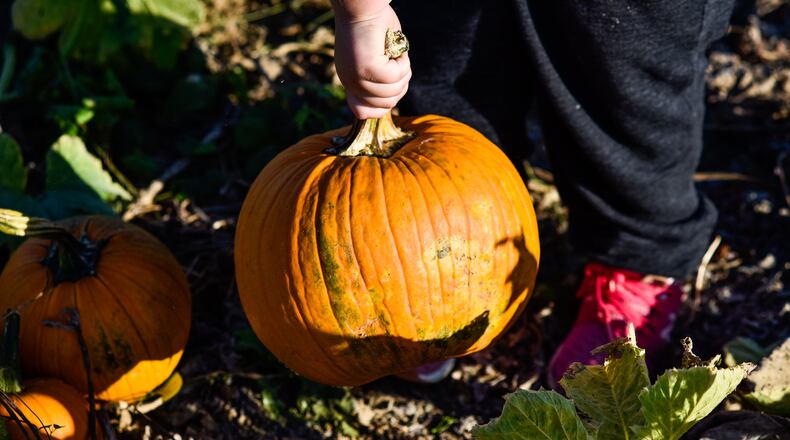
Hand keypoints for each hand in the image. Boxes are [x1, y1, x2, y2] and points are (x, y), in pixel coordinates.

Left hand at [333, 2, 410, 118]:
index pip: (363, 112)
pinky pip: (396, 77)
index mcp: (349, 80)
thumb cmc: (374, 24)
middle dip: (399, 87)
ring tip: (398, 55)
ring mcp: (356, 77)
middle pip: (385, 106)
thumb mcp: (377, 58)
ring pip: (392, 93)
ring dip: (403, 73)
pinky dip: (403, 64)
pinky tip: (396, 49)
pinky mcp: (367, 68)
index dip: (384, 103)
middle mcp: (349, 82)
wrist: (362, 4)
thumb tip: (392, 98)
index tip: (392, 82)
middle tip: (399, 65)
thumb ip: (380, 81)